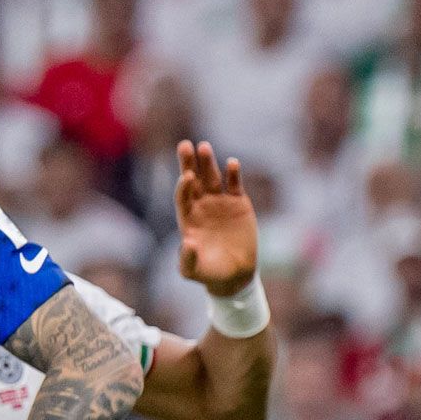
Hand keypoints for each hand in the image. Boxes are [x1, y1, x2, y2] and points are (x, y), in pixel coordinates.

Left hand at [172, 140, 260, 293]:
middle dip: (188, 163)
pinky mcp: (238, 202)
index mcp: (188, 218)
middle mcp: (201, 205)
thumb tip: (186, 243)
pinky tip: (232, 163)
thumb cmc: (210, 273)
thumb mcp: (194, 271)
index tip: (187, 177)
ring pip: (212, 177)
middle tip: (184, 145)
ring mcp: (219, 201)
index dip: (183, 186)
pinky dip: (233, 173)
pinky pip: (234, 184)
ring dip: (208, 162)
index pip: (182, 196)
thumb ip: (187, 260)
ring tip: (204, 147)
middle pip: (193, 180)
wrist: (235, 274)